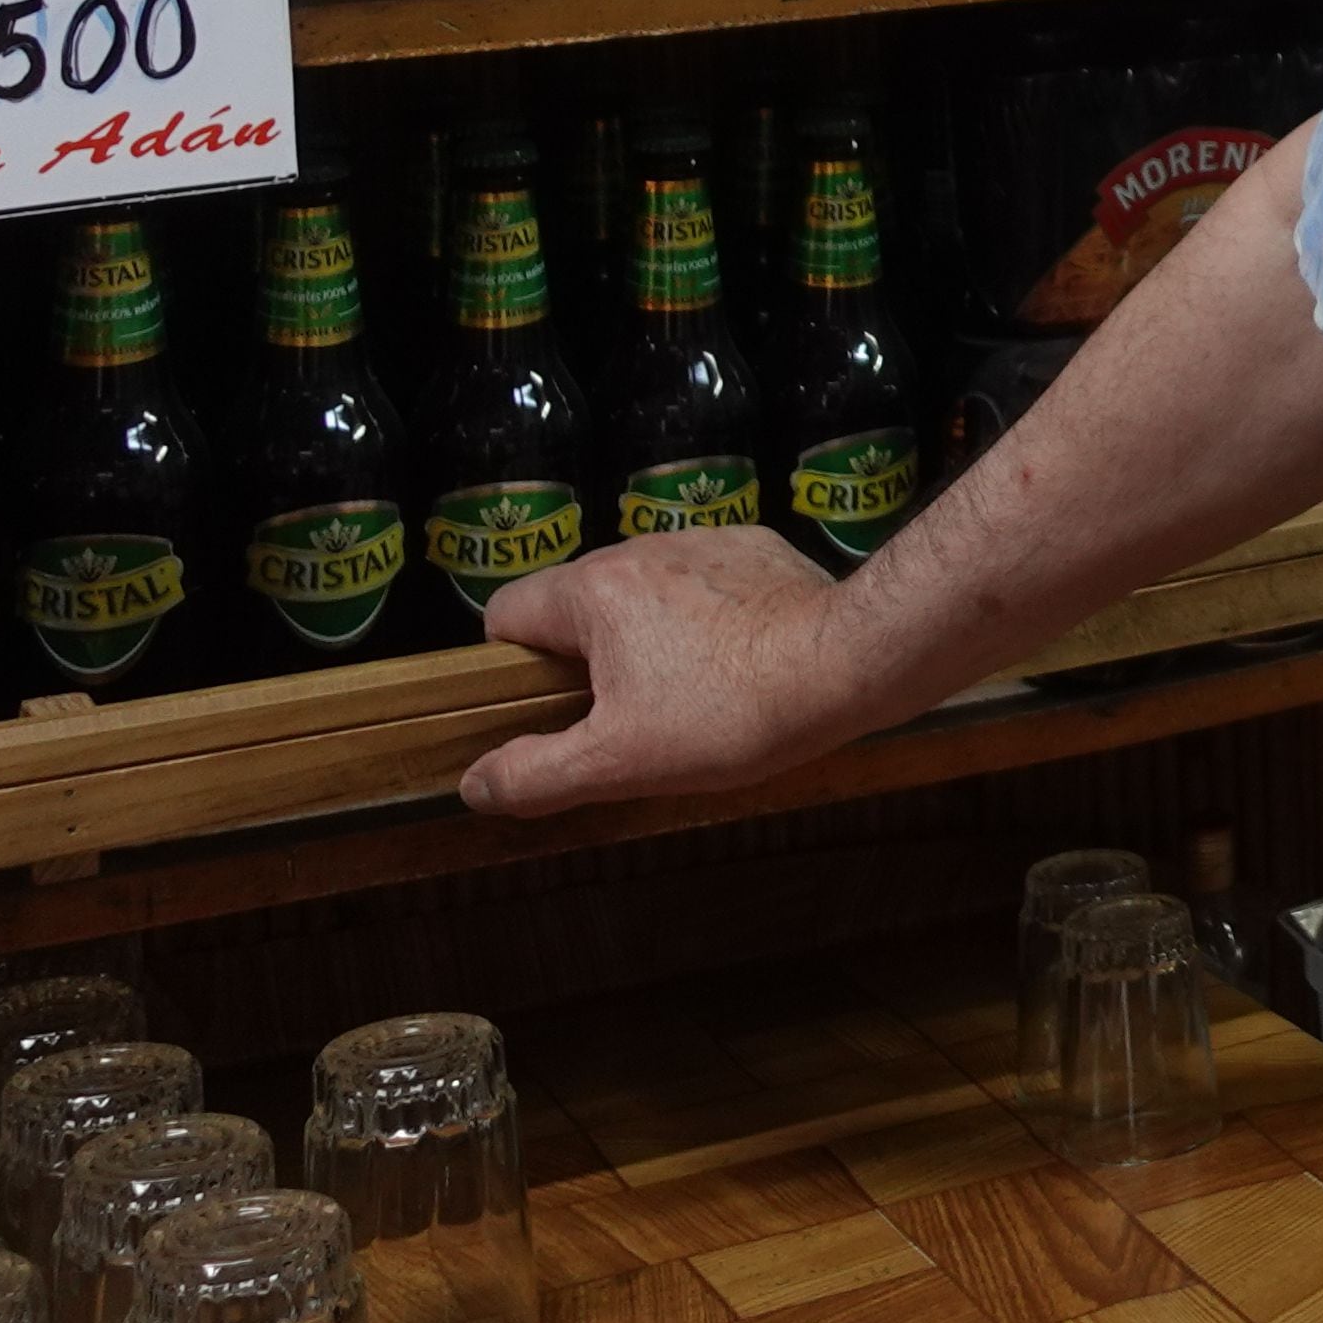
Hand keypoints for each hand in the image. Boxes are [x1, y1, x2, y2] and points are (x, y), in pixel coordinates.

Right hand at [457, 529, 852, 819]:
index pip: (506, 613)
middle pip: (576, 605)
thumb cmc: (728, 714)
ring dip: (648, 639)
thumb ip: (534, 773)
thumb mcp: (616, 762)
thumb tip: (474, 782)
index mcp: (593, 590)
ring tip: (690, 695)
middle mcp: (641, 548)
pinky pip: (704, 584)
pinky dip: (707, 620)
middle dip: (586, 662)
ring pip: (643, 594)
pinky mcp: (757, 548)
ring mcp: (704, 540)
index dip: (512, 669)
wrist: (847, 666)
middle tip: (625, 718)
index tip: (550, 711)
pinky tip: (739, 661)